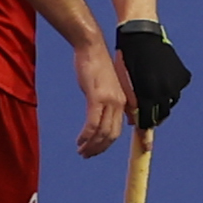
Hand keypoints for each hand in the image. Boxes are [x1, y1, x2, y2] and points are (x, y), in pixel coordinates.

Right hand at [71, 36, 128, 157]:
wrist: (91, 48)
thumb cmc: (96, 64)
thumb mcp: (107, 85)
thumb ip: (111, 101)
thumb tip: (112, 114)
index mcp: (123, 101)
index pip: (121, 128)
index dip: (115, 143)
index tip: (105, 152)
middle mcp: (119, 102)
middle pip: (112, 134)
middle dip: (100, 148)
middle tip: (87, 154)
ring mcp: (109, 100)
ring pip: (103, 132)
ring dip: (92, 145)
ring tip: (82, 151)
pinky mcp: (97, 97)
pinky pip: (93, 123)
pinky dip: (86, 135)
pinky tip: (80, 140)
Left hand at [116, 21, 190, 129]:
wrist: (141, 35)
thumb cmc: (127, 59)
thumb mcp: (124, 82)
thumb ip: (130, 102)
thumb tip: (133, 120)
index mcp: (148, 94)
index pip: (148, 121)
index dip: (144, 129)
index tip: (143, 137)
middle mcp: (165, 91)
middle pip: (162, 114)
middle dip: (153, 117)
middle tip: (147, 117)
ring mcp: (176, 83)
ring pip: (170, 102)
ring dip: (162, 103)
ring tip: (152, 98)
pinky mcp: (183, 76)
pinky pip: (177, 88)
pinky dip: (169, 89)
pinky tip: (160, 83)